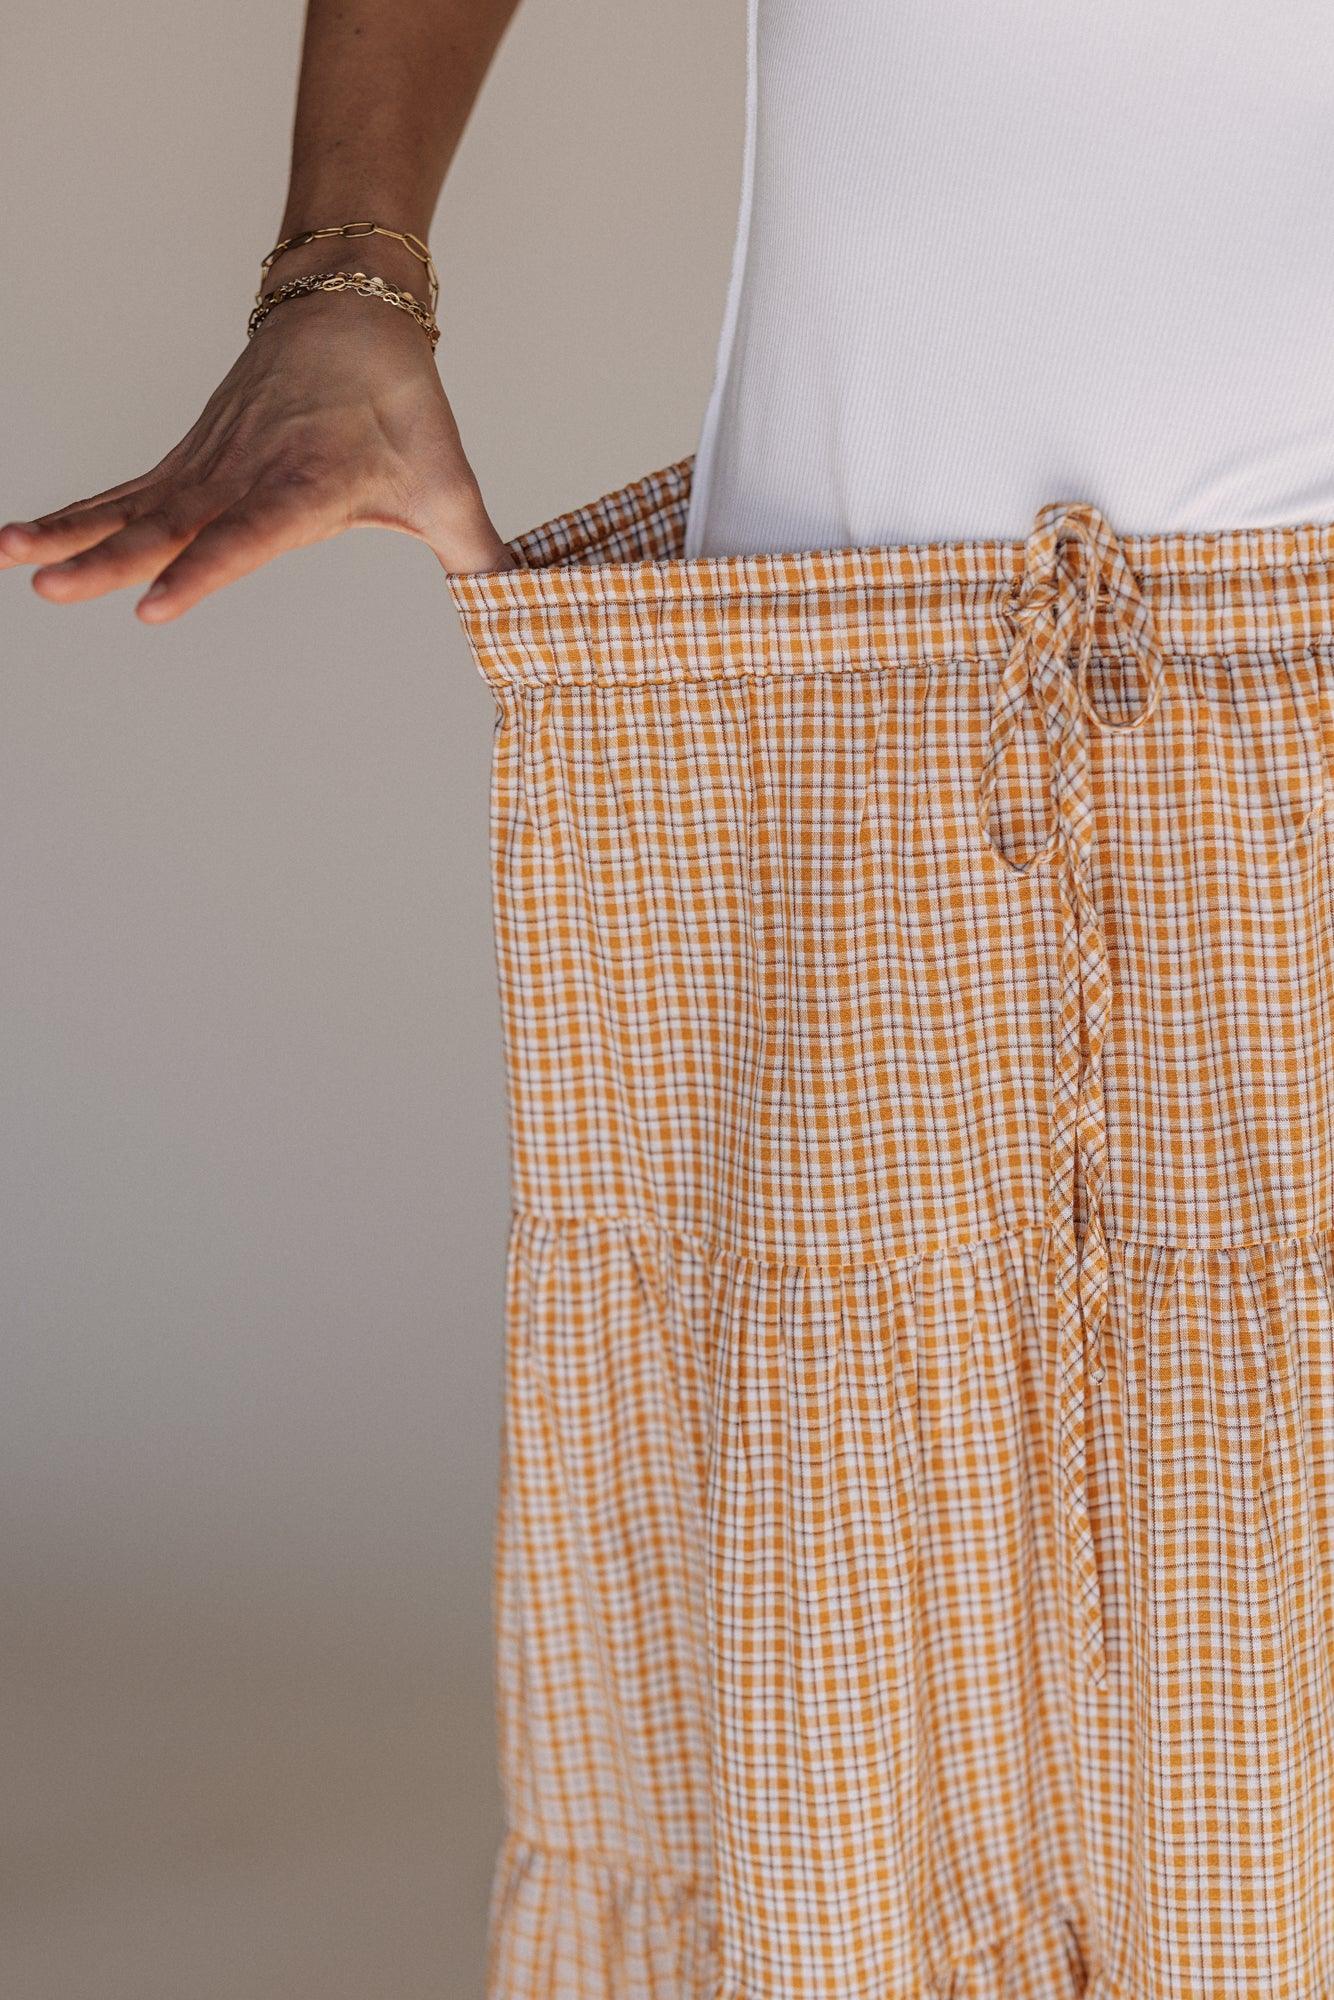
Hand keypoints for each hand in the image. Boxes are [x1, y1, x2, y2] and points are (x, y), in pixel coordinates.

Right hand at [0, 291, 519, 621]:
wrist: (353, 308)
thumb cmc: (403, 405)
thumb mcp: (449, 485)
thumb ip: (482, 558)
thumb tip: (533, 612)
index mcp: (307, 485)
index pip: (251, 532)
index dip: (207, 568)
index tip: (157, 603)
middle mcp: (246, 474)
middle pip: (173, 520)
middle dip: (114, 558)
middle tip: (56, 589)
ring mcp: (208, 466)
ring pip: (131, 505)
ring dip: (69, 535)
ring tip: (12, 561)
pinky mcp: (186, 462)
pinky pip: (119, 495)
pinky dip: (69, 518)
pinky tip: (14, 544)